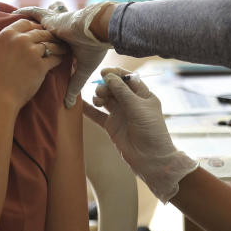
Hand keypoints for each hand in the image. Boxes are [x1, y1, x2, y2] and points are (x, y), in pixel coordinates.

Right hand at [0, 19, 67, 108]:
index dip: (35, 26)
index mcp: (7, 34)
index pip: (26, 22)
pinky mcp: (40, 65)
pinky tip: (60, 59)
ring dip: (57, 46)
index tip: (40, 31)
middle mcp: (19, 40)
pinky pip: (55, 58)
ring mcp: (31, 52)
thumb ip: (11, 40)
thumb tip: (24, 34)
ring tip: (62, 49)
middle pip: (41, 31)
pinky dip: (58, 58)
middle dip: (49, 35)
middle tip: (55, 39)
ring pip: (50, 44)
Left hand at [15, 1, 115, 107]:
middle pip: (38, 39)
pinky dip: (26, 13)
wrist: (97, 31)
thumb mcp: (82, 70)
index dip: (38, 56)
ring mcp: (53, 26)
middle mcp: (57, 35)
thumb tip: (69, 105)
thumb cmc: (93, 49)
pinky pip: (35, 15)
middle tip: (13, 53)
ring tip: (10, 34)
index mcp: (64, 46)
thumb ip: (74, 85)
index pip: (47, 50)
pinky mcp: (50, 19)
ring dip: (25, 29)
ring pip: (35, 27)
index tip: (23, 66)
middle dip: (27, 44)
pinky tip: (14, 13)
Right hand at [84, 68, 197, 201]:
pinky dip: (89, 109)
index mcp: (143, 95)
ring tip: (98, 100)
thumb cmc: (151, 130)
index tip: (104, 72)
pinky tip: (79, 104)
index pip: (128, 79)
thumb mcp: (138, 107)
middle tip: (101, 91)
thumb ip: (122, 91)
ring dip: (99, 96)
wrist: (150, 158)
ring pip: (106, 99)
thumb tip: (109, 76)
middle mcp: (131, 103)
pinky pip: (97, 114)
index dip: (116, 73)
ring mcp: (121, 114)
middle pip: (115, 87)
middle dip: (106, 85)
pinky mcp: (112, 125)